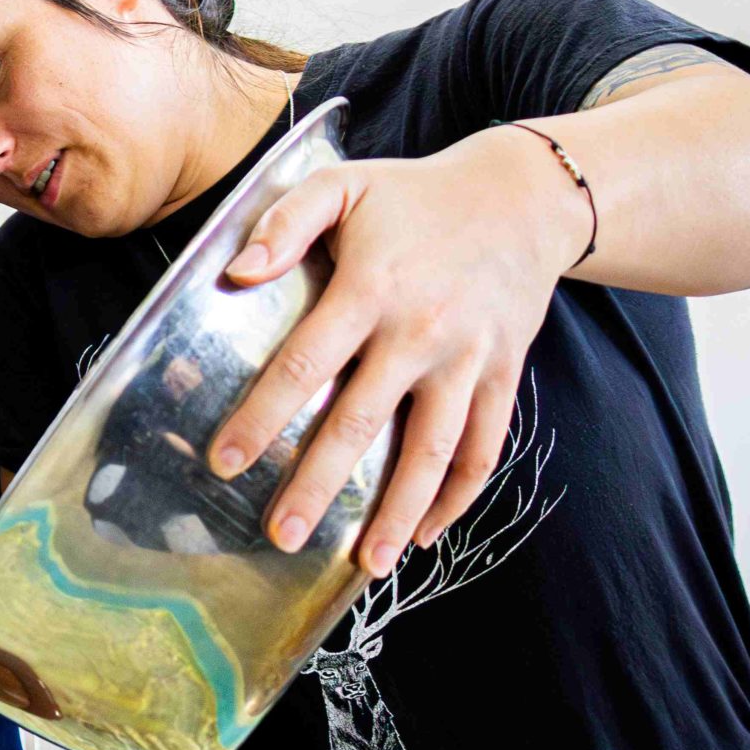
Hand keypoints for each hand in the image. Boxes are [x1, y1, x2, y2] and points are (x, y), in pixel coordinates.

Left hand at [209, 133, 583, 576]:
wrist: (524, 195)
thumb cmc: (414, 195)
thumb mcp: (342, 184)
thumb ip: (284, 222)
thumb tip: (236, 273)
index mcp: (370, 289)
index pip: (304, 365)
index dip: (262, 417)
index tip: (225, 462)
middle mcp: (420, 333)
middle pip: (361, 423)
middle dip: (319, 485)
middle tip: (281, 536)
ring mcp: (468, 360)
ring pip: (432, 451)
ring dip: (398, 511)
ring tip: (365, 565)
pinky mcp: (503, 375)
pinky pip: (484, 448)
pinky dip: (458, 496)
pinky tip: (424, 533)